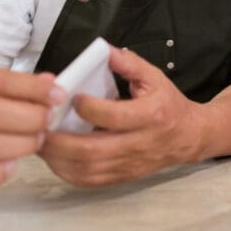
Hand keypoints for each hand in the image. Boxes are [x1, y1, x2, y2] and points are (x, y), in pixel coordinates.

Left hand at [38, 47, 203, 187]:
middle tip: (40, 125)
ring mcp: (129, 164)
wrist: (190, 137)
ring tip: (41, 141)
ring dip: (58, 158)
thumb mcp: (155, 78)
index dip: (89, 108)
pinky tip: (55, 158)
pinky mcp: (122, 177)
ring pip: (87, 170)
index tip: (72, 97)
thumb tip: (103, 50)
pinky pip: (89, 181)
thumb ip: (129, 64)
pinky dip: (67, 172)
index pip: (115, 116)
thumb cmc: (169, 105)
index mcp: (151, 115)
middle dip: (61, 140)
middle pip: (94, 150)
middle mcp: (139, 143)